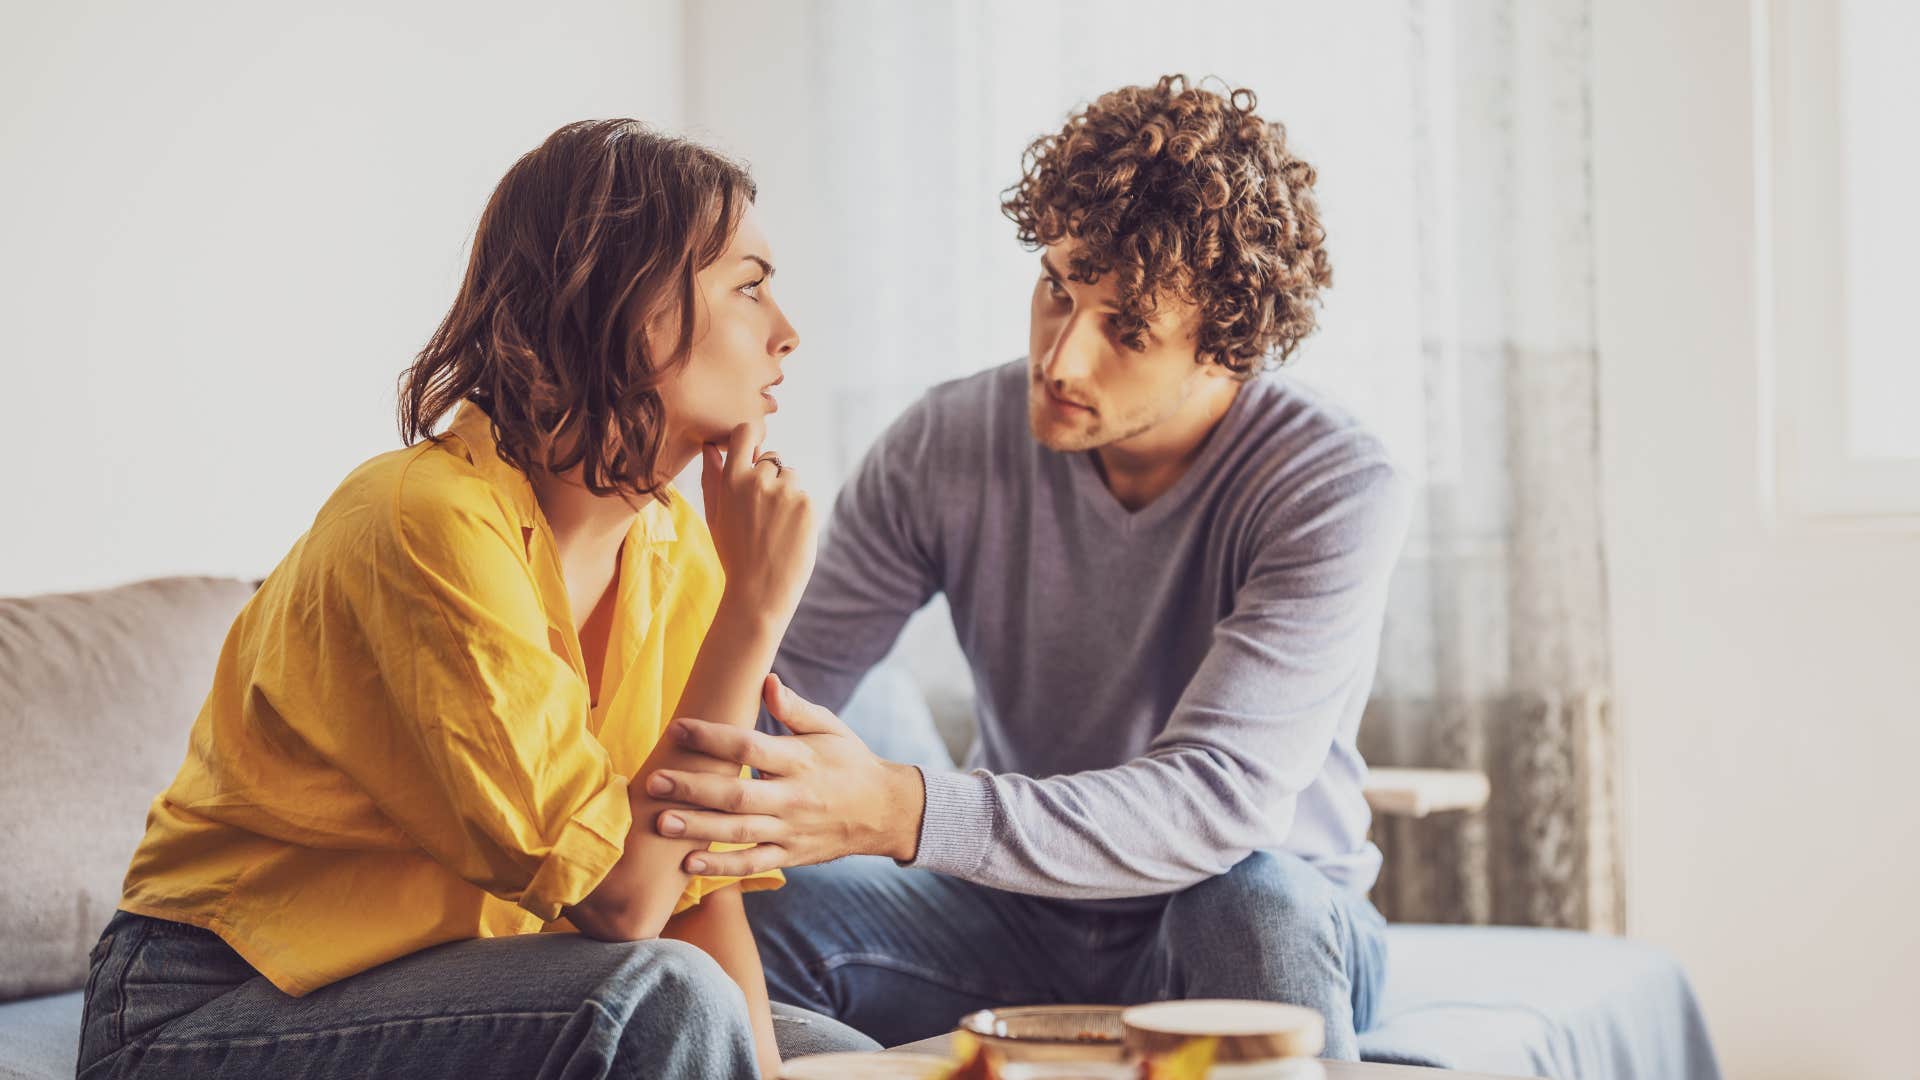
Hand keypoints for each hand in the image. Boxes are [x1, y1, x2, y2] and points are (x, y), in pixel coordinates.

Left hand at [646, 674, 926, 873]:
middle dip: (692, 788)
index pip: (749, 746)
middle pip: (736, 794)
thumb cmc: (850, 762)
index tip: (678, 728)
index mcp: (800, 760)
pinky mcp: (790, 855)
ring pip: (738, 831)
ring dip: (697, 828)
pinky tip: (688, 863)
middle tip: (654, 780)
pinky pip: (751, 863)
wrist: (884, 811)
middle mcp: (793, 797)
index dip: (712, 737)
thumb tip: (766, 682)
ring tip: (661, 821)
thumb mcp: (830, 727)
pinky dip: (721, 866)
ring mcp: (791, 830)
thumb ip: (795, 708)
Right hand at [700, 422, 814, 619]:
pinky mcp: (807, 505)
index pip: (745, 433)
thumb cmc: (734, 554)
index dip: (750, 440)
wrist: (759, 591)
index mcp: (732, 479)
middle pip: (772, 459)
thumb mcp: (715, 515)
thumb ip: (712, 477)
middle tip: (762, 514)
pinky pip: (805, 496)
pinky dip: (800, 512)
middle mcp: (759, 480)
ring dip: (787, 493)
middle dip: (770, 478)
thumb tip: (709, 447)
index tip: (751, 453)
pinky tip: (788, 534)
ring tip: (775, 526)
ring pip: (791, 477)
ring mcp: (786, 492)